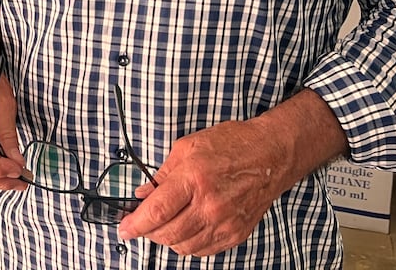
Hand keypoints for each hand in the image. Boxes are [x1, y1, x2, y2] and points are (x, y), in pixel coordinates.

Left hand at [116, 116, 289, 256]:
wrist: (271, 154)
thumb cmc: (231, 145)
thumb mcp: (187, 147)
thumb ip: (162, 174)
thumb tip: (142, 194)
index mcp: (194, 179)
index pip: (157, 211)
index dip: (135, 224)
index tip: (124, 228)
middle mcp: (210, 205)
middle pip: (168, 234)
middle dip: (147, 233)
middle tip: (139, 225)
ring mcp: (225, 223)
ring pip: (184, 247)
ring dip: (167, 240)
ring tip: (161, 225)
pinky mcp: (236, 234)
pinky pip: (204, 250)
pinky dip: (188, 244)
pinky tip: (184, 229)